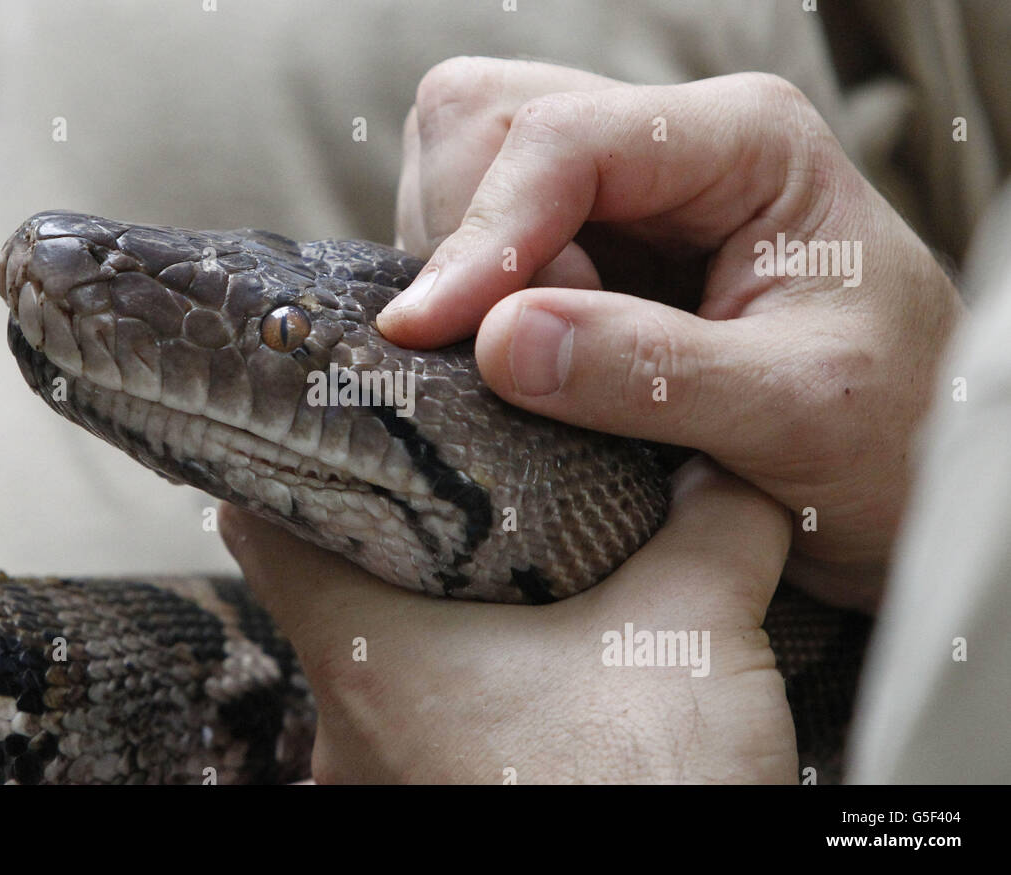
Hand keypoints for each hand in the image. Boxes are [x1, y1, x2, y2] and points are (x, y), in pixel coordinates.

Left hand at [221, 458, 796, 783]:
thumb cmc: (642, 793)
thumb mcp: (692, 636)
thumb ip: (712, 528)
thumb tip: (724, 466)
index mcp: (364, 658)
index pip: (259, 525)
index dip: (291, 461)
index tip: (335, 423)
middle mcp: (346, 733)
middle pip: (324, 595)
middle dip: (391, 538)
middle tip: (452, 481)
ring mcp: (382, 786)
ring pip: (375, 669)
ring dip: (432, 621)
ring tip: (504, 566)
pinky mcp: (432, 811)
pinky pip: (417, 730)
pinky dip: (459, 689)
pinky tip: (533, 668)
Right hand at [380, 58, 964, 610]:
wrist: (906, 478)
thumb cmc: (886, 433)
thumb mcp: (794, 410)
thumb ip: (647, 370)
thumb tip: (498, 342)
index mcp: (741, 141)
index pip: (563, 140)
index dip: (483, 235)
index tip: (428, 335)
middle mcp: (666, 145)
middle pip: (485, 123)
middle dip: (464, 239)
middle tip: (515, 354)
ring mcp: (617, 193)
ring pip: (460, 170)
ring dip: (462, 272)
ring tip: (541, 368)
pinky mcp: (581, 249)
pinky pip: (471, 238)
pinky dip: (466, 299)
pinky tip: (525, 362)